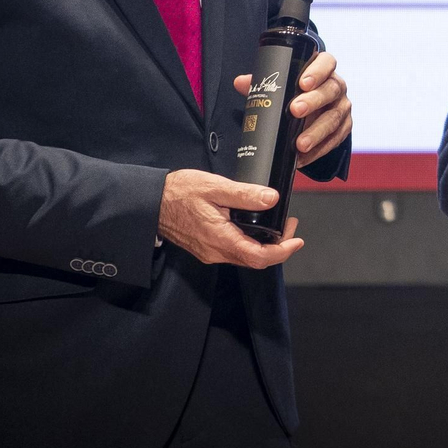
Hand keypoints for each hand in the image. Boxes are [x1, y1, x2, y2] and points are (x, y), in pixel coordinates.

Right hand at [157, 168, 304, 266]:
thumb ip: (244, 194)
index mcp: (220, 239)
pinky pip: (234, 251)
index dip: (283, 252)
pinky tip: (256, 227)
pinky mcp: (205, 248)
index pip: (259, 257)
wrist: (150, 203)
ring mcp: (209, 252)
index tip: (297, 240)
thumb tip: (271, 199)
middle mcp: (215, 252)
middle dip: (278, 246)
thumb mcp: (214, 187)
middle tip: (289, 225)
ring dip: (265, 245)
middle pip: (255, 260)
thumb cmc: (179, 192)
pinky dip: (250, 243)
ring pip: (244, 256)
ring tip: (278, 224)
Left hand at [233, 49, 350, 166]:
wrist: (314, 113)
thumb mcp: (282, 86)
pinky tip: (303, 156)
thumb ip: (264, 83)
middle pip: (331, 90)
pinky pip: (334, 140)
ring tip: (300, 144)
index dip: (317, 71)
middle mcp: (336, 87)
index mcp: (324, 70)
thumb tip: (241, 82)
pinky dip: (318, 150)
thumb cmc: (297, 94)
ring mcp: (342, 108)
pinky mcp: (343, 129)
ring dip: (316, 132)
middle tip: (295, 110)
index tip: (302, 83)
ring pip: (334, 118)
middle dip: (313, 101)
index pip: (326, 63)